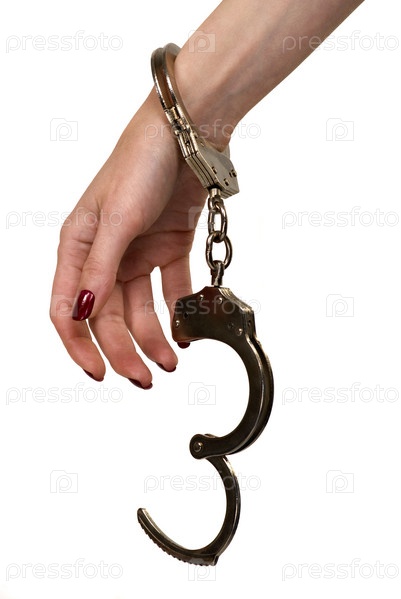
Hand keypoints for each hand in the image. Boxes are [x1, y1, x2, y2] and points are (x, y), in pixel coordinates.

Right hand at [50, 90, 206, 386]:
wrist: (188, 134)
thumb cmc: (141, 163)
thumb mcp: (116, 218)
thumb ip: (100, 268)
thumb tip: (83, 314)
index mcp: (78, 247)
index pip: (68, 310)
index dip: (80, 346)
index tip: (100, 374)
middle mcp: (105, 254)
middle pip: (108, 317)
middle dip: (124, 351)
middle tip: (145, 378)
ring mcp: (137, 253)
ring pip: (140, 309)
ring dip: (154, 337)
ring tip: (171, 362)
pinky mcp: (168, 248)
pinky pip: (171, 289)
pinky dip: (179, 311)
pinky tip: (188, 331)